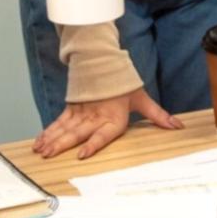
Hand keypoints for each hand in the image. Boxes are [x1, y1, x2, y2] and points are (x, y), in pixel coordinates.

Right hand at [32, 88, 182, 159]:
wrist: (104, 62)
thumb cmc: (123, 84)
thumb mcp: (141, 98)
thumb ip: (158, 115)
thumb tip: (178, 126)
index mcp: (112, 117)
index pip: (102, 134)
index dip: (93, 144)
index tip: (83, 154)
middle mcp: (94, 116)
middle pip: (76, 132)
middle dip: (62, 144)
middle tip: (49, 155)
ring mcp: (80, 112)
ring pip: (63, 128)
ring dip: (51, 140)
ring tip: (41, 151)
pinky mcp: (71, 109)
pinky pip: (58, 122)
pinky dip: (47, 132)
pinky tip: (39, 142)